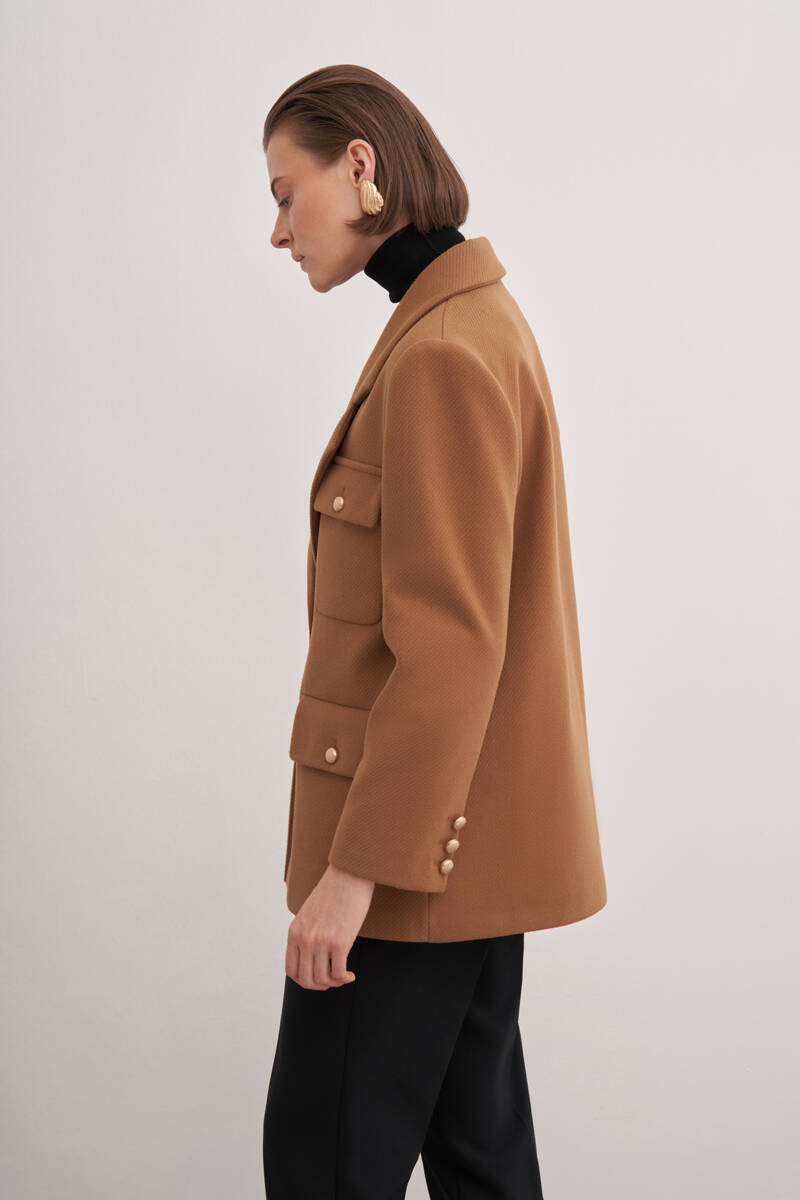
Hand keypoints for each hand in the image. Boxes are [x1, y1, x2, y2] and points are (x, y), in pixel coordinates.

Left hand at [286, 863, 374, 989]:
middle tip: (332, 982)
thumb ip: (307, 932)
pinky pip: (338, 973)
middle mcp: (304, 939)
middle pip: (306, 979)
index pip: (291, 970)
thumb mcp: (309, 913)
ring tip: (343, 977)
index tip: (316, 979)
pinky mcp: (339, 942)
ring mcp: (321, 941)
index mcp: (294, 932)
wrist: (349, 875)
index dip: (303, 981)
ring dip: (334, 983)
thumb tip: (313, 954)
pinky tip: (350, 975)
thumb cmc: (333, 892)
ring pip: (322, 979)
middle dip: (320, 986)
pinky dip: (345, 979)